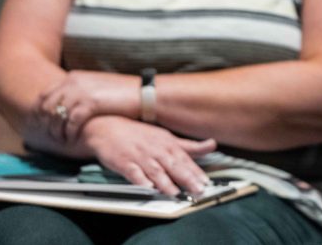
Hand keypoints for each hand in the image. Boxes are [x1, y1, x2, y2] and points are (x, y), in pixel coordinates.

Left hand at [37, 70, 139, 143]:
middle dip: (45, 123)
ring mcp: (81, 92)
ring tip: (59, 141)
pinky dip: (68, 132)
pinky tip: (70, 139)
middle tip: (48, 137)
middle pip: (47, 106)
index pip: (45, 95)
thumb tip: (65, 106)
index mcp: (74, 76)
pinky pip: (70, 122)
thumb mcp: (97, 87)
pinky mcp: (89, 104)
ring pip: (56, 115)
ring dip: (55, 130)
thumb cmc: (123, 93)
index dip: (40, 112)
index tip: (42, 124)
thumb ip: (79, 92)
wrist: (144, 94)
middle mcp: (74, 82)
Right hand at [80, 116, 215, 195]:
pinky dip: (140, 180)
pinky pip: (133, 172)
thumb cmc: (140, 135)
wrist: (108, 127)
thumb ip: (189, 146)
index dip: (196, 171)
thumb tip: (212, 144)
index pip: (185, 159)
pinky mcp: (123, 162)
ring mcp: (140, 156)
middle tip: (197, 190)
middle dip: (186, 178)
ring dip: (165, 182)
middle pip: (173, 165)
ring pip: (155, 170)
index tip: (206, 182)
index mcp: (168, 143)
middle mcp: (156, 149)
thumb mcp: (167, 137)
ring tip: (175, 193)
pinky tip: (147, 187)